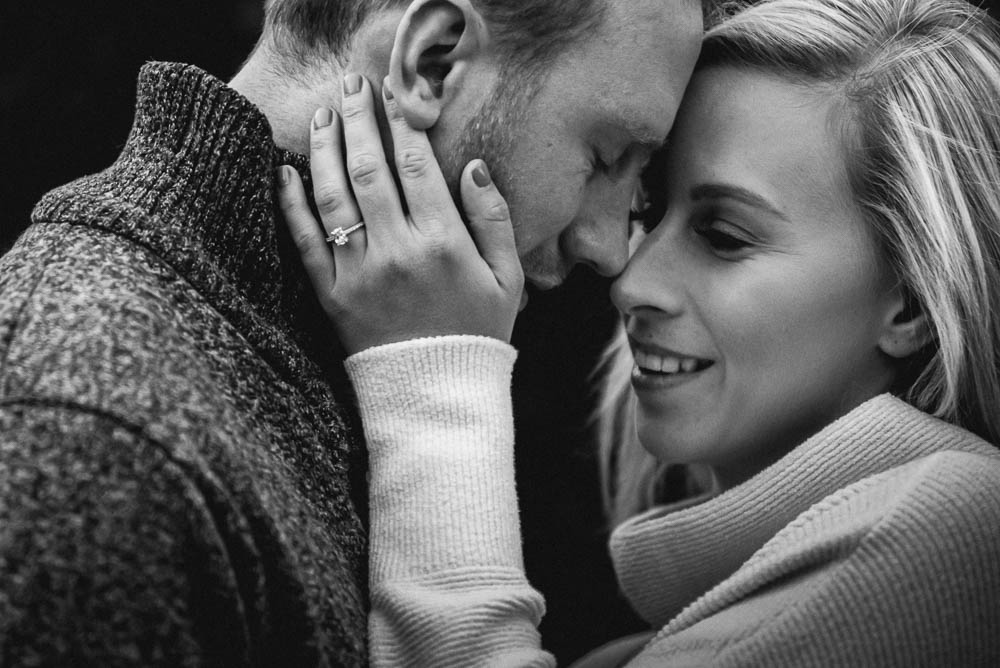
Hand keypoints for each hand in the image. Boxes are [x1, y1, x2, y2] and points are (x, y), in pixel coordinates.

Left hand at [277, 74, 523, 355]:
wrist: (438, 397)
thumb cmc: (479, 334)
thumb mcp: (508, 279)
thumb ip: (493, 219)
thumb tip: (474, 166)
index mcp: (443, 242)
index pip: (416, 165)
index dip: (403, 122)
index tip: (396, 94)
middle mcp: (397, 250)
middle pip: (369, 168)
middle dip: (359, 119)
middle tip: (353, 86)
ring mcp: (360, 273)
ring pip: (333, 195)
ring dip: (324, 148)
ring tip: (323, 115)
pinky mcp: (332, 296)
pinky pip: (305, 242)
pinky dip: (291, 204)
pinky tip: (286, 172)